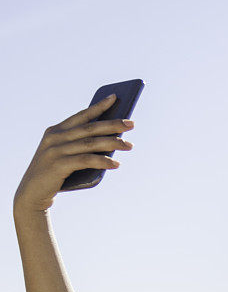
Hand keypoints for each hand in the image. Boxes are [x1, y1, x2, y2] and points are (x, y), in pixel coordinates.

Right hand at [13, 94, 134, 214]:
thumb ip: (80, 147)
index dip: (98, 106)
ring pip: (90, 143)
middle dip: (112, 124)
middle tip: (131, 124)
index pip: (81, 116)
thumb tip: (110, 143)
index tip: (114, 98)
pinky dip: (103, 161)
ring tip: (129, 145)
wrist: (31, 194)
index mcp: (55, 131)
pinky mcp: (58, 165)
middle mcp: (55, 137)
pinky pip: (86, 160)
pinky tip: (116, 164)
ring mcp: (56, 150)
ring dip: (112, 143)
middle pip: (89, 128)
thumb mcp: (65, 156)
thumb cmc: (53, 175)